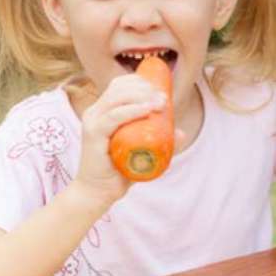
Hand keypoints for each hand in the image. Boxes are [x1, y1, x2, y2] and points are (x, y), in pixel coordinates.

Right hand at [76, 74, 184, 204]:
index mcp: (103, 110)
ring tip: (160, 103)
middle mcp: (95, 112)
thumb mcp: (143, 151)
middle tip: (163, 98)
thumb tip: (183, 134)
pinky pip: (113, 117)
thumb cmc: (120, 169)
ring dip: (141, 96)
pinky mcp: (92, 134)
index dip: (140, 82)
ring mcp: (92, 122)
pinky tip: (148, 109)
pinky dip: (132, 110)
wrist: (99, 193)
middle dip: (144, 88)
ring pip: (117, 98)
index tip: (160, 90)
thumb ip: (161, 142)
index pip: (120, 85)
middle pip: (119, 88)